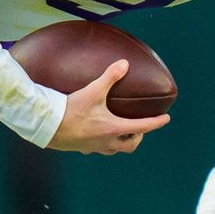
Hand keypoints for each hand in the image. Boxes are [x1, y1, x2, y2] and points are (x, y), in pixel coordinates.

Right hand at [47, 59, 169, 153]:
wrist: (48, 127)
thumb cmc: (72, 110)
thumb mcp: (92, 91)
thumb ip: (109, 77)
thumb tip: (124, 63)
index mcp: (113, 128)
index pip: (142, 127)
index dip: (156, 123)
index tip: (166, 119)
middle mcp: (107, 142)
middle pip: (130, 145)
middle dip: (138, 137)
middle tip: (140, 127)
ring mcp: (94, 147)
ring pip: (115, 150)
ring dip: (121, 142)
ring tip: (121, 132)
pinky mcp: (82, 148)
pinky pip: (97, 148)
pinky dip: (103, 142)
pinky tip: (97, 134)